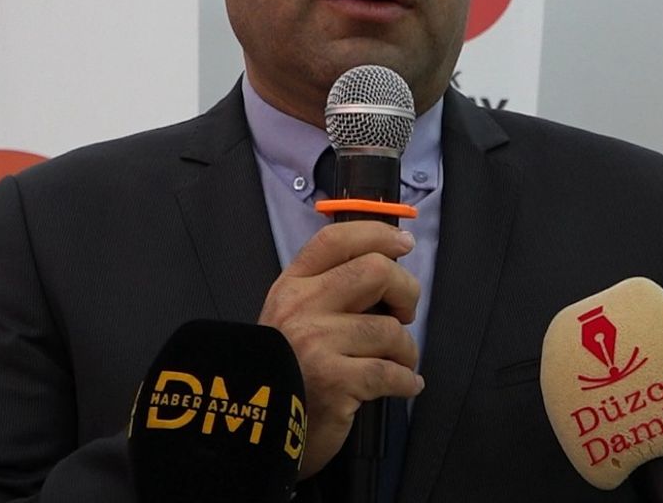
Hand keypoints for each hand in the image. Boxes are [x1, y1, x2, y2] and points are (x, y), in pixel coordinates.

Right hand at [258, 221, 423, 478]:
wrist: (254, 428)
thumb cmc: (286, 370)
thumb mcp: (294, 319)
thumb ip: (329, 292)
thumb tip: (387, 271)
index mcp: (292, 285)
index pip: (335, 240)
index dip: (377, 234)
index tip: (404, 244)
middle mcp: (302, 306)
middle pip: (375, 271)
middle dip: (407, 290)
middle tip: (405, 313)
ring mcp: (317, 343)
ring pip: (389, 328)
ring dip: (407, 349)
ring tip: (401, 361)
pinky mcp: (334, 381)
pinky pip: (391, 372)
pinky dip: (408, 380)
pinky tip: (408, 384)